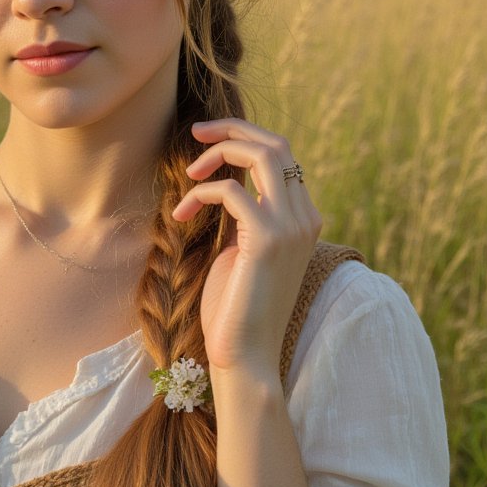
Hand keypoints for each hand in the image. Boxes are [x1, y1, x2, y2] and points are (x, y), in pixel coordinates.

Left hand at [171, 119, 321, 375]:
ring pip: (263, 154)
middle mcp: (305, 217)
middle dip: (232, 129)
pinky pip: (232, 190)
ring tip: (190, 171)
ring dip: (220, 151)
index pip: (282, 155)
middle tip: (194, 133)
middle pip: (277, 144)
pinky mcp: (268, 240)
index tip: (206, 138)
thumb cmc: (236, 307)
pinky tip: (181, 214)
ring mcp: (291, 227)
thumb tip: (227, 185)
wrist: (245, 356)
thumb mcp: (243, 249)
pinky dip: (202, 192)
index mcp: (303, 217)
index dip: (244, 137)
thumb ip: (245, 215)